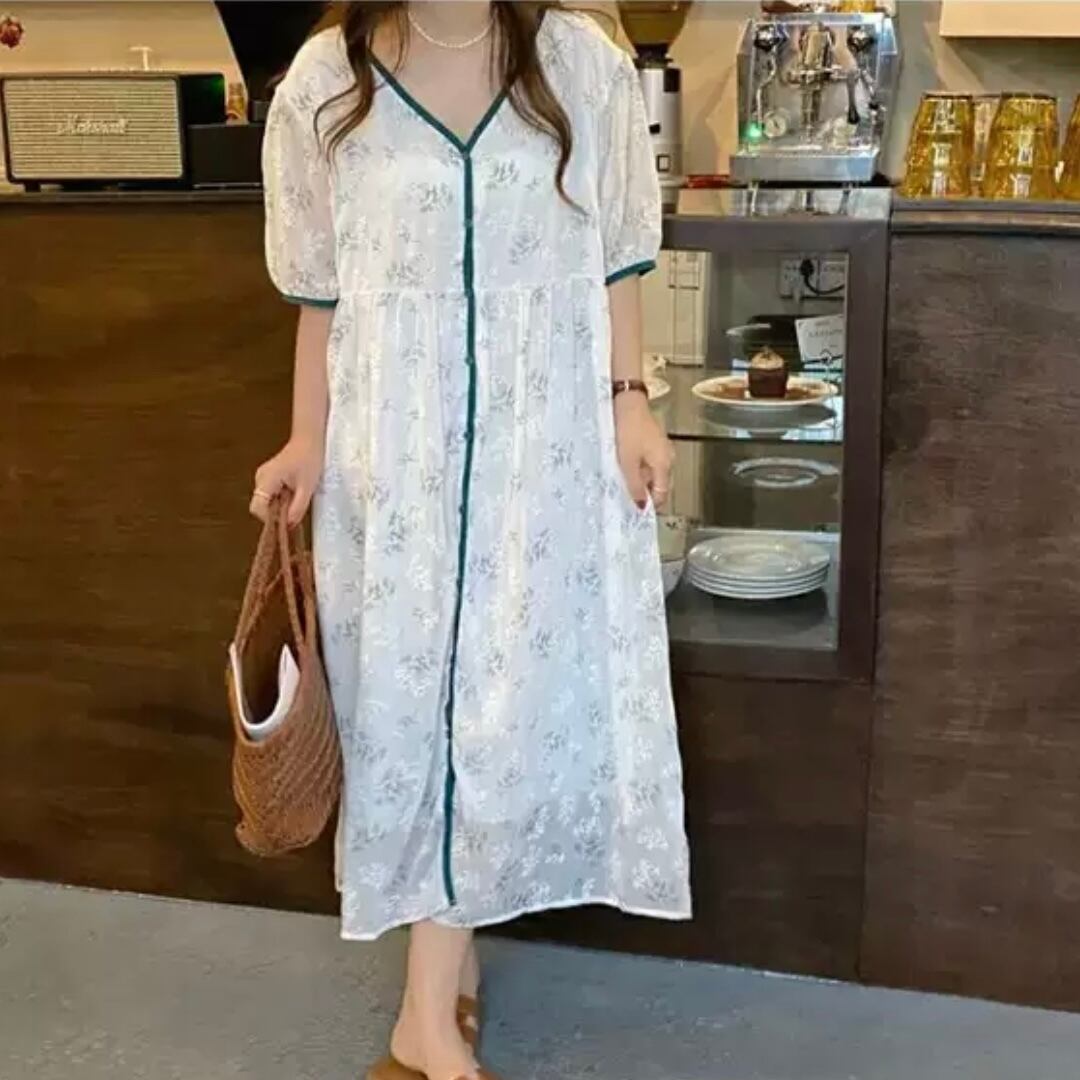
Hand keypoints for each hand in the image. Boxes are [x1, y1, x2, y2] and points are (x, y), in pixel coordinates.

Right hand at [250, 435, 322, 525]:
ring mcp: (263, 477)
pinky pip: (271, 495)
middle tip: (295, 508)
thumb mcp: (307, 488)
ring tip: (297, 497)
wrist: (309, 441)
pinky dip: (281, 499)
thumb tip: (289, 526)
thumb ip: (297, 508)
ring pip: (267, 502)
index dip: (271, 519)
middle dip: (277, 513)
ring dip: (281, 506)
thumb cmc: (309, 459)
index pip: (257, 508)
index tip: (286, 521)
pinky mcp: (268, 478)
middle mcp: (260, 478)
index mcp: (266, 479)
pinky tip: (294, 493)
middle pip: (261, 507)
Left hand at [615, 392, 673, 509]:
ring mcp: (661, 447)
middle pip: (657, 483)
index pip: (661, 494)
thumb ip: (635, 486)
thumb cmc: (628, 430)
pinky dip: (636, 464)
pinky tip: (622, 462)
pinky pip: (646, 459)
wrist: (627, 401)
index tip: (634, 509)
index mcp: (664, 464)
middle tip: (623, 494)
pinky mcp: (652, 439)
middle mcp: (667, 457)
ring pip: (650, 471)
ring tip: (620, 477)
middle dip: (642, 490)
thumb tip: (641, 505)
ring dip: (637, 477)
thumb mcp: (627, 462)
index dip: (649, 504)